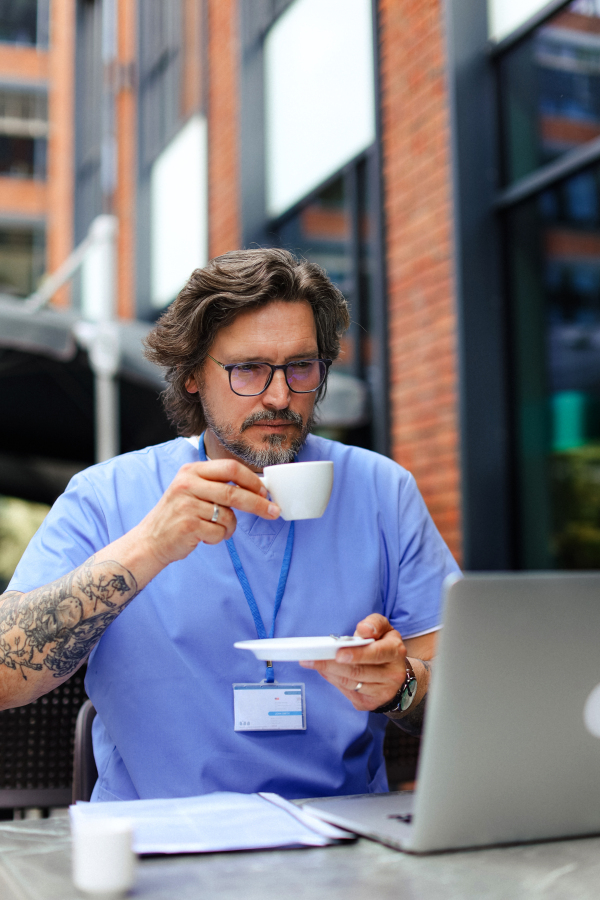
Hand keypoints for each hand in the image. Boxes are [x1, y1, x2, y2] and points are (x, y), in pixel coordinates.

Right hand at [136, 459, 279, 566]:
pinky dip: (218, 538)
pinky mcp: (188, 525)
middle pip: (234, 492)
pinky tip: (203, 536)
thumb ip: (218, 485)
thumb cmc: (178, 515)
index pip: (230, 468)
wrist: (151, 540)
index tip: (265, 492)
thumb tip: (258, 488)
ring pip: (229, 516)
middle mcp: (187, 484)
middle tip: (273, 512)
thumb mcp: (192, 490)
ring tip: (215, 529)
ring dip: (229, 527)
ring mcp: (186, 505)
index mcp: (191, 471)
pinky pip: (220, 532)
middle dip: (259, 503)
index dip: (252, 480)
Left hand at [299, 614, 407, 710]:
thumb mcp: (384, 628)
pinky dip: (333, 681)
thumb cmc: (384, 645)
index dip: (357, 654)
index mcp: (396, 651)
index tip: (338, 654)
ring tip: (312, 662)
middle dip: (332, 664)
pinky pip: (348, 692)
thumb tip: (363, 630)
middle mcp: (393, 674)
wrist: (395, 672)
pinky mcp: (371, 703)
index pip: (376, 653)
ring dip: (329, 672)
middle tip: (312, 658)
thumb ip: (374, 624)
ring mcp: (383, 692)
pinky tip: (324, 671)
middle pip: (358, 671)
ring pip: (351, 683)